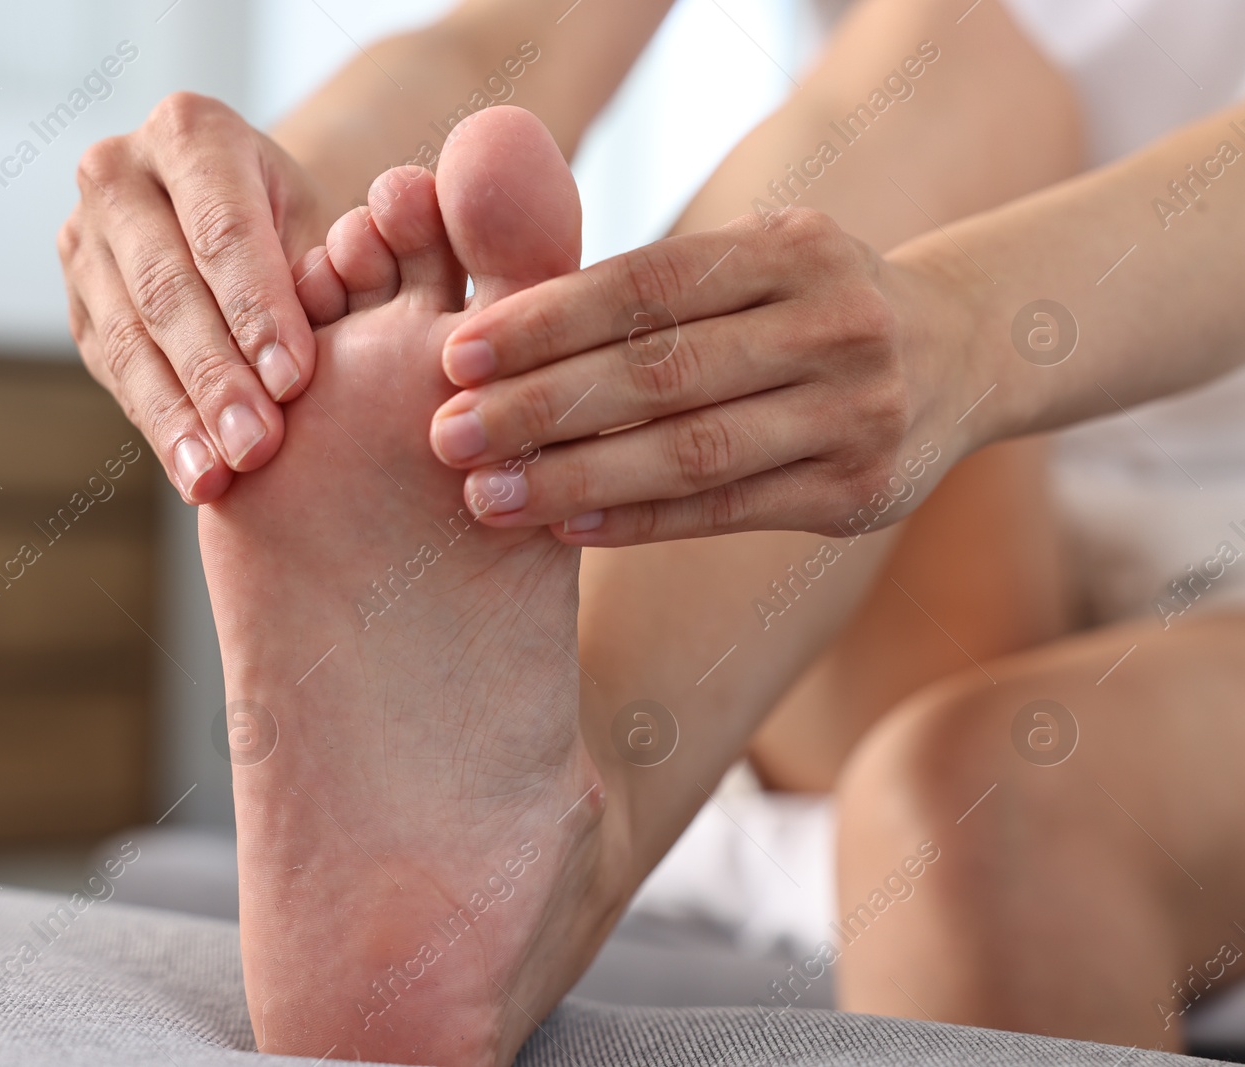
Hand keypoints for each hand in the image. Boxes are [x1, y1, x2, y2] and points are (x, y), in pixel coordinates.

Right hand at [58, 93, 332, 501]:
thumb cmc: (303, 222)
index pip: (222, 230)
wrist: (243, 221)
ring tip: (217, 478)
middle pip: (166, 288)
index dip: (257, 310)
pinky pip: (116, 373)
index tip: (293, 381)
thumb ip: (325, 273)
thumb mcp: (327, 223)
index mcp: (191, 132)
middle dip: (214, 376)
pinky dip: (160, 428)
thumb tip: (308, 340)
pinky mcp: (77, 304)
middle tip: (256, 446)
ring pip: (128, 338)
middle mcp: (117, 173)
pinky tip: (195, 476)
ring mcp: (84, 240)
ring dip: (177, 417)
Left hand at [426, 209, 982, 544]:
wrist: (966, 353)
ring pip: (690, 453)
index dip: (545, 321)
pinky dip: (637, 519)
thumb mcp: (760, 263)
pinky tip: (562, 524)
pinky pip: (725, 511)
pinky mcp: (859, 496)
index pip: (647, 285)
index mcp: (794, 250)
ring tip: (486, 495)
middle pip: (661, 371)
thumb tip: (504, 331)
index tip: (457, 354)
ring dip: (574, 476)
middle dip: (540, 406)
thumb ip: (661, 290)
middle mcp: (835, 327)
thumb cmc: (812, 305)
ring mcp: (857, 415)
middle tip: (447, 435)